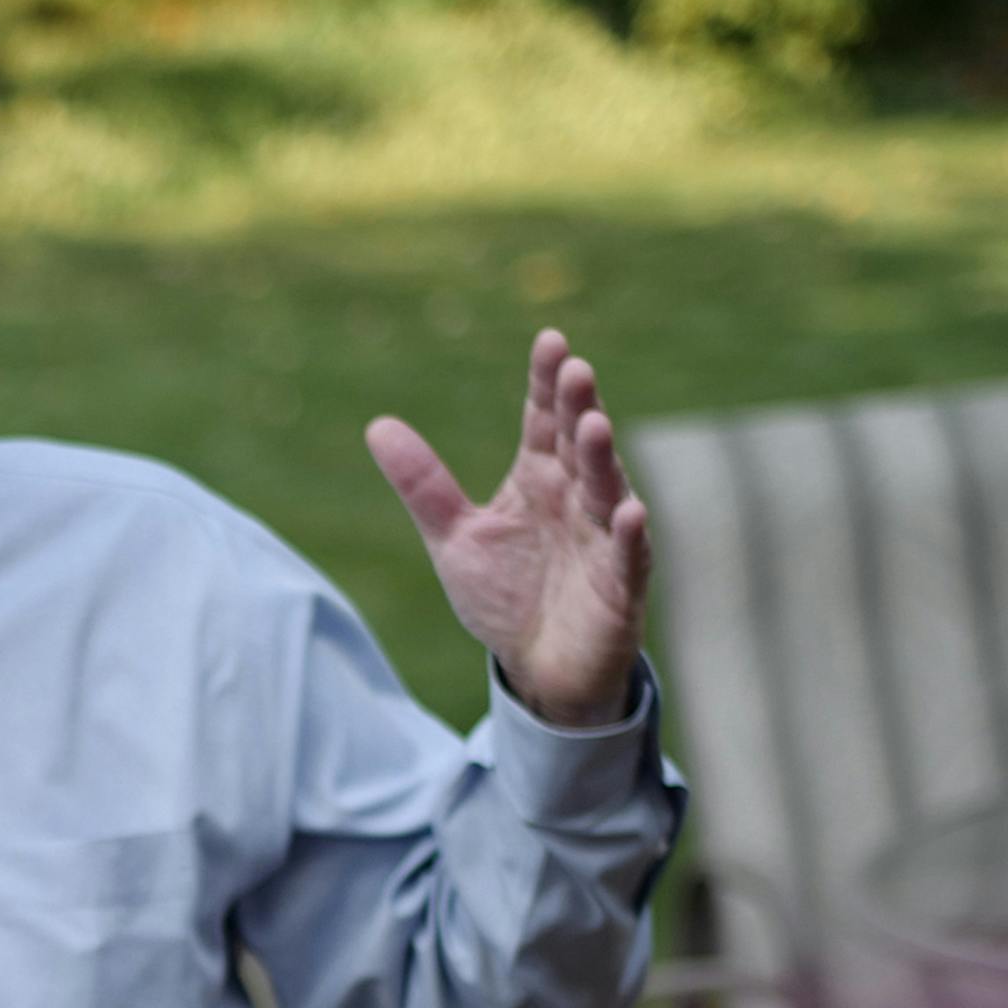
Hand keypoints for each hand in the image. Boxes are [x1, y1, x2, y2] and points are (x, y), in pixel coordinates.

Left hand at [366, 329, 649, 727]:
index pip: (544, 420)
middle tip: (574, 369)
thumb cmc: (505, 596)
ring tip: (595, 424)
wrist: (538, 667)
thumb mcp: (454, 538)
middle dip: (578, 407)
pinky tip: (630, 512)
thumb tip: (377, 425)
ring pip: (607, 490)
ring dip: (604, 458)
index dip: (546, 383)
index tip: (549, 340)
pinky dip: (629, 536)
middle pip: (579, 444)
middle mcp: (577, 498)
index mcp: (540, 478)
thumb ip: (424, 486)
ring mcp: (603, 539)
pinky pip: (628, 556)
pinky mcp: (620, 586)